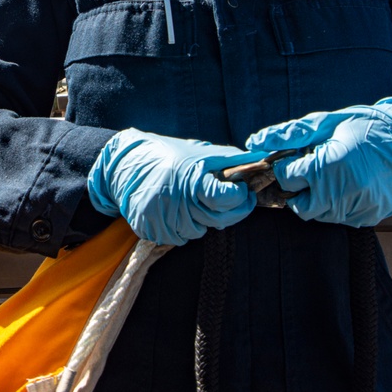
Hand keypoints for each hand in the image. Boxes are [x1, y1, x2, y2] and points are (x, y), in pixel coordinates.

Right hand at [87, 129, 257, 245]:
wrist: (128, 163)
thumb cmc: (171, 155)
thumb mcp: (201, 151)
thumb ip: (231, 159)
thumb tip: (264, 160)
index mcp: (190, 178)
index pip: (223, 198)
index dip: (239, 197)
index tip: (242, 192)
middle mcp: (175, 198)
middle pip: (216, 220)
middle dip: (228, 213)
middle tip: (228, 202)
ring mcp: (160, 216)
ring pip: (197, 233)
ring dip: (201, 221)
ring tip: (194, 203)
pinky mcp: (147, 227)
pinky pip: (176, 239)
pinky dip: (180, 229)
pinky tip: (176, 211)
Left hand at [245, 97, 391, 227]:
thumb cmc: (361, 127)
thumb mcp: (324, 123)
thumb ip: (288, 135)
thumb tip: (254, 141)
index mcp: (328, 165)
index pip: (287, 178)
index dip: (287, 168)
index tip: (295, 160)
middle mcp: (342, 192)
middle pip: (299, 205)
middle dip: (299, 190)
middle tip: (310, 172)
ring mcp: (358, 207)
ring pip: (319, 214)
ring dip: (318, 198)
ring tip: (332, 176)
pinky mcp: (369, 216)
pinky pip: (340, 218)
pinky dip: (337, 206)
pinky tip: (347, 186)